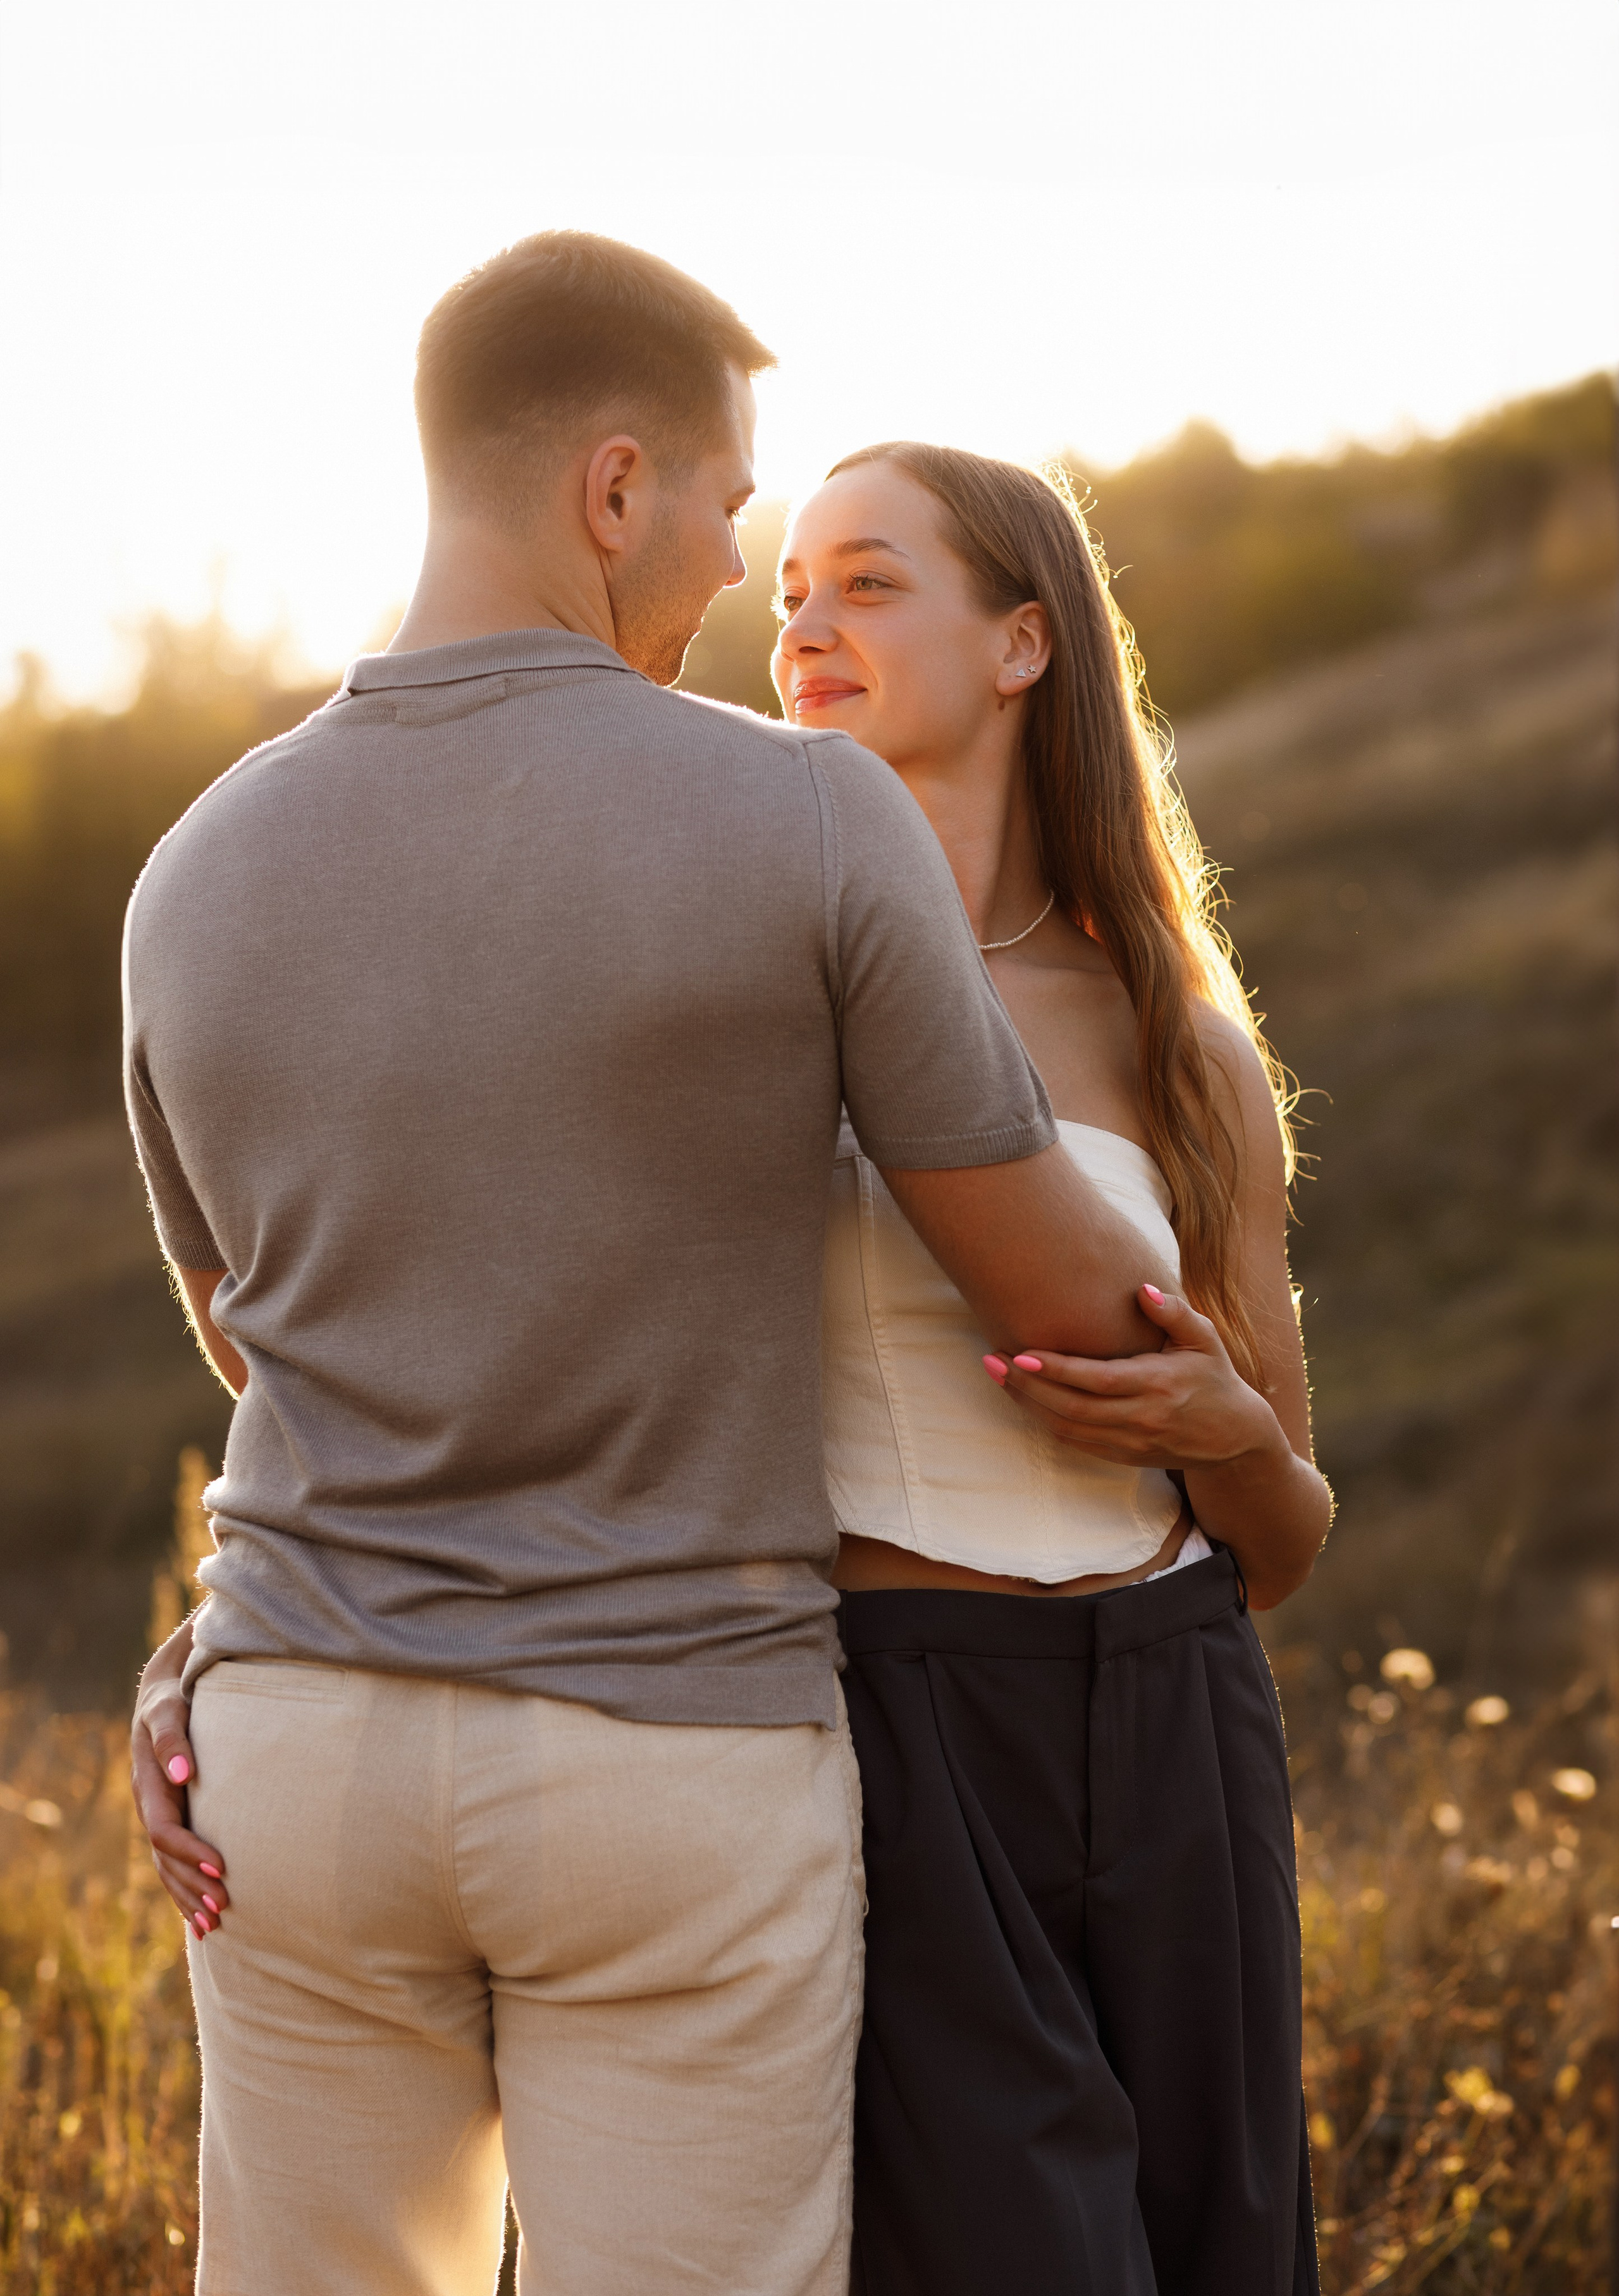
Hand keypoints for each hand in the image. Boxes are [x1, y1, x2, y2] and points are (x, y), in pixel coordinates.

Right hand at [131, 1620, 228, 1937]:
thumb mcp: (169, 1711)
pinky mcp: (174, 1819)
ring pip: (168, 1869)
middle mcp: (151, 1808)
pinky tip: (202, 1916)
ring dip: (188, 1897)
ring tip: (215, 1925)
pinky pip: (174, 1864)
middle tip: (225, 1908)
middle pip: (166, 1860)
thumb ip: (173, 1739)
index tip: (222, 1867)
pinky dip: (186, 1890)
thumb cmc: (172, 1699)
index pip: (165, 1832)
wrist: (166, 1692)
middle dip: (193, 1885)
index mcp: (148, 1787)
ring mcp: (160, 1816)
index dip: (191, 1851)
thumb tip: (182, 1772)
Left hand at [984, 1283, 1286, 1470]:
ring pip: (1067, 1428)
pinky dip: (1044, 1422)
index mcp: (1159, 1384)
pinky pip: (1075, 1442)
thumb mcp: (1205, 1339)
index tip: (1022, 1351)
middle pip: (1072, 1407)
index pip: (1098, 1380)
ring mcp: (1131, 1442)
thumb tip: (1142, 1290)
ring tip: (997, 1376)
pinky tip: (1024, 1398)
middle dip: (1027, 1385)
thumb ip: (1174, 1312)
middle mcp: (1142, 1418)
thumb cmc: (1214, 1377)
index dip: (1056, 1369)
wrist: (1235, 1437)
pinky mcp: (1123, 1457)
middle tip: (991, 1360)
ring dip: (1028, 1404)